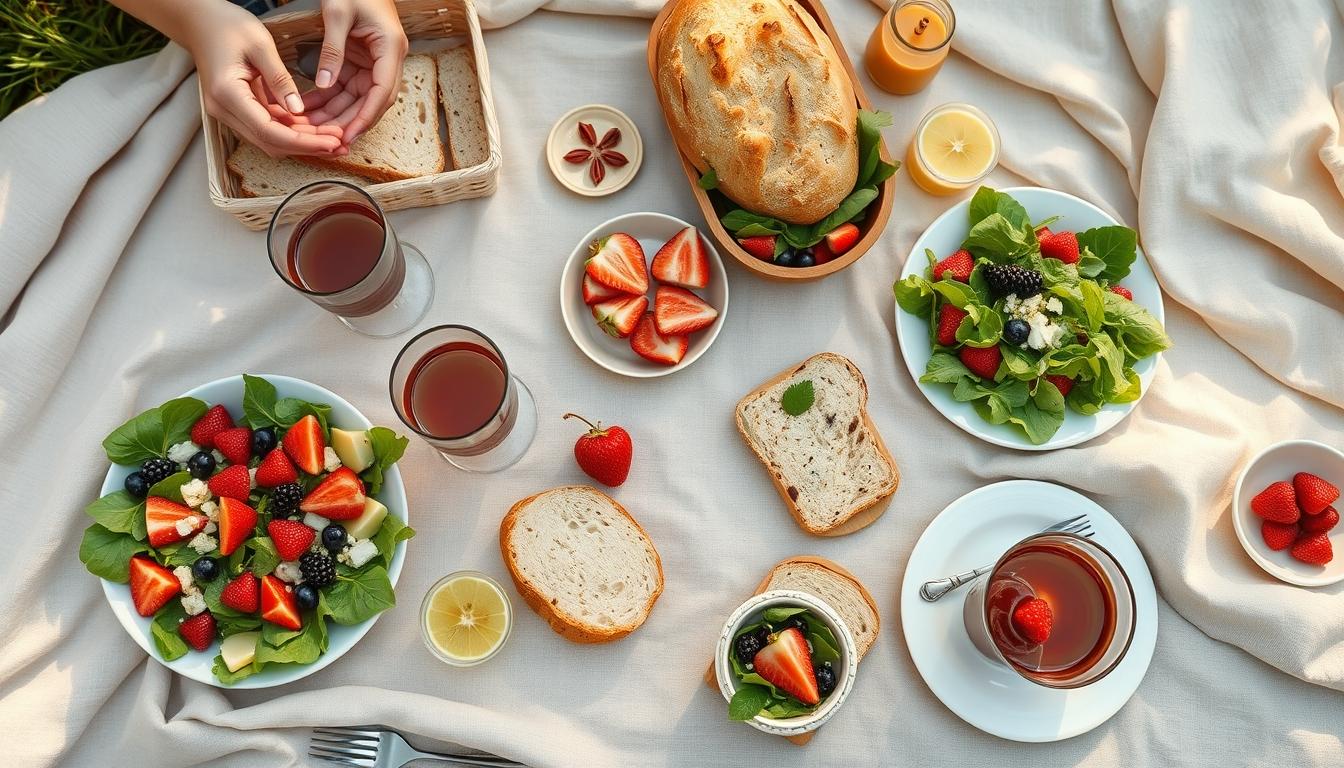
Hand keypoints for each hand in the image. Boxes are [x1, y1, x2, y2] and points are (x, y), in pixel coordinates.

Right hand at [188, 2, 343, 156]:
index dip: (303, 142)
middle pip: (270, 142)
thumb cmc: (227, 25)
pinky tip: (316, 128)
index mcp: (227, 94)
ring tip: (334, 140)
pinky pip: (267, 127)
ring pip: (270, 139)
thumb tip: (298, 110)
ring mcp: (229, 113)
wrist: (200, 21)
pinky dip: (292, 130)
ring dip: (302, 142)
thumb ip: (280, 79)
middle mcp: (224, 110)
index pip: (269, 131)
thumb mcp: (260, 45)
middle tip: (340, 145)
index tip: (331, 142)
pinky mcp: (238, 110)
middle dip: (307, 147)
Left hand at [301, 0, 408, 145]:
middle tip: (325, 141)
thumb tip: (325, 84)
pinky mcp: (359, 60)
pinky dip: (327, 98)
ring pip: (356, 98)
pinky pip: (344, 86)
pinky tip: (307, 108)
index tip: (349, 136)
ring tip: (310, 128)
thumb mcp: (338, 12)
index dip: (366, 118)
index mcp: (390, 48)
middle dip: (347, 122)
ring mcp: (373, 61)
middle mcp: (386, 59)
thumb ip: (332, 50)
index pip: (382, 93)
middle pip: (370, 101)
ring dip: (334, 113)